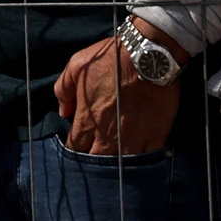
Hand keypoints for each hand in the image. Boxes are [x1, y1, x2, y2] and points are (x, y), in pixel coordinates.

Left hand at [52, 21, 188, 155]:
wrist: (148, 55)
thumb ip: (64, 91)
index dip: (76, 149)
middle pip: (97, 162)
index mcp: (87, 120)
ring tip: (117, 163)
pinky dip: (144, 161)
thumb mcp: (76, 67)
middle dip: (95, 161)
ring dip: (118, 165)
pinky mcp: (157, 135)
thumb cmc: (110, 59)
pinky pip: (149, 157)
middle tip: (97, 156)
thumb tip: (64, 111)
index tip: (79, 146)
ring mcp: (134, 137)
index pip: (75, 147)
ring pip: (123, 165)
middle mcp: (109, 135)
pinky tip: (141, 159)